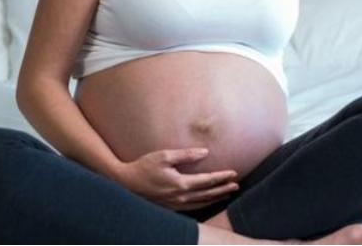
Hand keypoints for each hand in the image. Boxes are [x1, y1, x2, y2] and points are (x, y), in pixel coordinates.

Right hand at [114, 147, 239, 210]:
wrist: (124, 184)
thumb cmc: (144, 166)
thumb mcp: (164, 156)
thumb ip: (186, 155)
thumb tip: (205, 152)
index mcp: (180, 184)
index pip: (207, 181)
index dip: (221, 177)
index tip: (234, 174)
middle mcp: (179, 197)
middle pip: (207, 194)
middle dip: (223, 190)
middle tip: (236, 186)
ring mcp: (174, 204)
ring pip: (200, 203)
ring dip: (215, 198)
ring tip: (226, 194)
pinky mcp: (169, 207)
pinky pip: (191, 208)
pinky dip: (203, 204)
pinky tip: (206, 201)